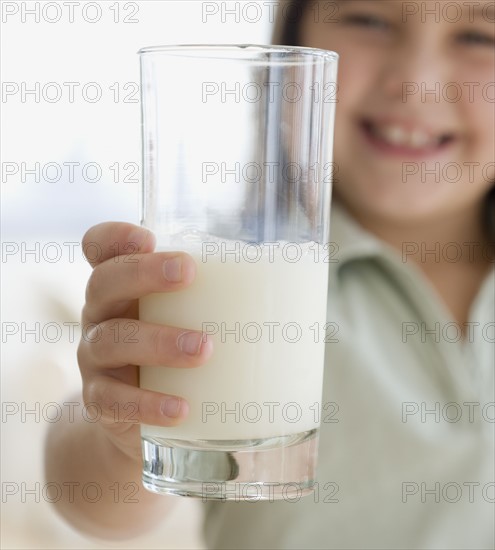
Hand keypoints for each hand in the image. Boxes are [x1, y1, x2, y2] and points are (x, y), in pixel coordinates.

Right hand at [76, 222, 212, 462]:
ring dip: (158, 342)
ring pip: (112, 340)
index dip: (114, 236)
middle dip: (143, 274)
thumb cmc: (174, 353)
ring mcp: (97, 358)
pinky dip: (148, 404)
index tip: (149, 237)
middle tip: (188, 274)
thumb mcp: (188, 316)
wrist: (138, 417)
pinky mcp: (101, 401)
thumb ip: (224, 294)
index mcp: (125, 286)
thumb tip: (306, 279)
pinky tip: (182, 408)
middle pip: (104, 283)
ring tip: (204, 349)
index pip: (100, 246)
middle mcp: (104, 315)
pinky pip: (114, 400)